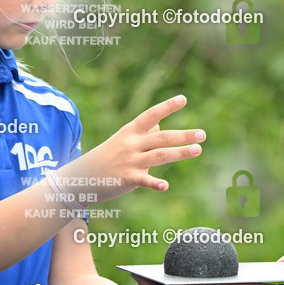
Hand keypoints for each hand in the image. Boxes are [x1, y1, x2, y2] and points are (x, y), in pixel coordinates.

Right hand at [63, 94, 204, 200]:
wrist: (80, 178)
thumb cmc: (107, 156)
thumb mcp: (123, 139)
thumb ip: (143, 132)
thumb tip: (161, 123)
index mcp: (131, 132)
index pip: (151, 115)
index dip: (167, 107)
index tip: (183, 98)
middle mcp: (131, 144)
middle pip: (161, 137)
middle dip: (183, 135)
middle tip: (203, 134)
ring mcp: (129, 161)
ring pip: (159, 156)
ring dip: (179, 152)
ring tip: (198, 150)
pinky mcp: (126, 179)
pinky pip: (143, 181)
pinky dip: (154, 184)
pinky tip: (165, 186)